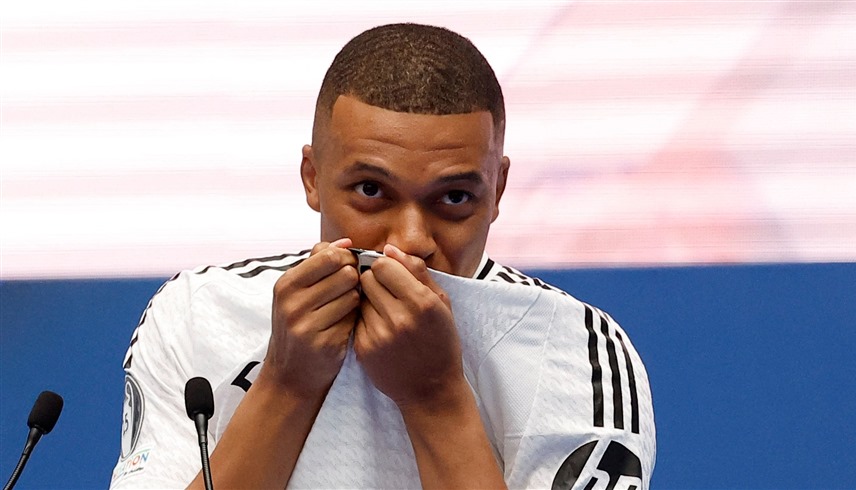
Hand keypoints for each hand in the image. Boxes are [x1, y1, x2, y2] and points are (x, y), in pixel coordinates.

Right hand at [262, 238, 359, 398]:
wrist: (290, 376)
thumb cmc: (299, 326)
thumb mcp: (296, 293)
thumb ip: (318, 263)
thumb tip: (346, 241)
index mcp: (286, 285)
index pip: (329, 256)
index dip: (346, 259)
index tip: (348, 268)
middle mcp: (292, 304)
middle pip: (345, 274)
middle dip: (353, 281)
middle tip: (347, 292)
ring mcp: (307, 325)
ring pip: (353, 296)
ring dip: (354, 302)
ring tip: (343, 311)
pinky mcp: (324, 344)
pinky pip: (354, 320)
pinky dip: (353, 321)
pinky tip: (343, 328)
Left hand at [354, 244, 466, 410]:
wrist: (431, 390)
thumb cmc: (440, 342)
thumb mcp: (442, 303)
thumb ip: (416, 271)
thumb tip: (389, 249)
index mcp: (422, 302)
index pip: (382, 265)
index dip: (384, 266)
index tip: (391, 275)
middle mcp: (400, 318)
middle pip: (366, 279)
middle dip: (374, 281)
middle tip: (387, 293)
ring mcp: (379, 335)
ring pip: (358, 298)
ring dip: (368, 300)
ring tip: (385, 313)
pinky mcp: (364, 349)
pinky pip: (355, 319)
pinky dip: (365, 320)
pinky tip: (381, 330)